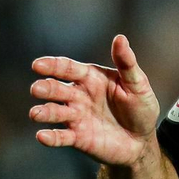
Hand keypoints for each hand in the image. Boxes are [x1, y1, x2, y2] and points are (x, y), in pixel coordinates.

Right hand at [29, 35, 161, 166]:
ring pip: (54, 112)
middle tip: (37, 89)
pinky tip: (42, 136)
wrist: (142, 140)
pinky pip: (60, 137)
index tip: (37, 65)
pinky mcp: (77, 138)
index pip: (68, 68)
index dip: (53, 66)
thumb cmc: (140, 108)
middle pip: (57, 89)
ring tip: (35, 114)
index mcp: (91, 79)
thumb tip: (120, 38)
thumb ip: (126, 63)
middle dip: (46, 88)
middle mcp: (78, 96)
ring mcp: (76, 117)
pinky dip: (50, 137)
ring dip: (44, 112)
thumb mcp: (137, 84)